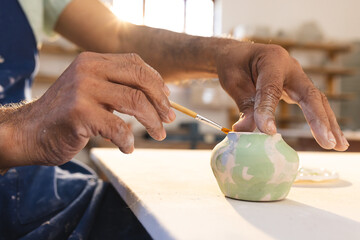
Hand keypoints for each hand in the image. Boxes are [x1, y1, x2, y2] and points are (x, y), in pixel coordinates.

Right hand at [2, 52, 174, 166]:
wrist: (29, 131)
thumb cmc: (66, 114)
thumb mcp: (91, 90)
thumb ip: (117, 87)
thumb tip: (158, 97)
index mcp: (94, 61)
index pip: (136, 64)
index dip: (157, 82)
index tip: (167, 99)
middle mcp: (89, 70)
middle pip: (140, 79)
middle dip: (161, 101)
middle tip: (169, 119)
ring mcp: (83, 90)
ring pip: (135, 102)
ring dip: (153, 122)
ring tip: (160, 134)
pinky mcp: (79, 113)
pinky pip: (119, 128)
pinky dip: (128, 141)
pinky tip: (127, 148)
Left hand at [216, 41, 348, 150]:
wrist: (238, 54)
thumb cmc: (234, 65)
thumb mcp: (233, 83)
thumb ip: (244, 105)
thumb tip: (244, 131)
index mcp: (271, 60)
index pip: (271, 88)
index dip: (269, 110)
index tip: (267, 132)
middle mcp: (290, 66)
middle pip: (309, 94)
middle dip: (319, 119)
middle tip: (328, 143)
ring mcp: (296, 76)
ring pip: (316, 100)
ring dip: (328, 123)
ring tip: (339, 145)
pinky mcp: (297, 87)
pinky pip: (312, 104)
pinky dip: (321, 120)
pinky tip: (330, 136)